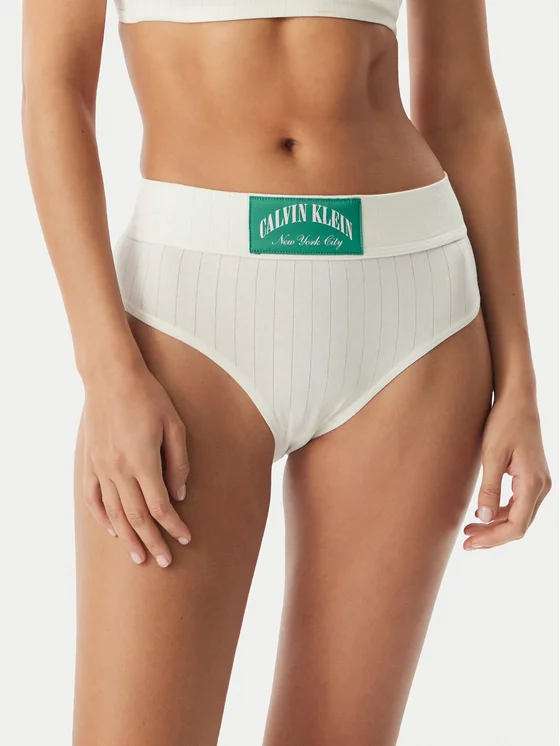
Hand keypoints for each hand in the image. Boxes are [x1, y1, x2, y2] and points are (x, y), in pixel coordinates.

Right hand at [82, 362, 190, 566]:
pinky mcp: (90, 462)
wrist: (111, 376)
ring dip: (127, 537)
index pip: (160, 506)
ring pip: (114, 513)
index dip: (174, 526)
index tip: (186, 539)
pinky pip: (93, 497)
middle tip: (165, 562)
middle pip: (137, 517)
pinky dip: (102, 517)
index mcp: (143, 461)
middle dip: (153, 541)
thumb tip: (179, 495)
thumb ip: (178, 463)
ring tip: (138, 556)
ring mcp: (101, 467)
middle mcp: (119, 469)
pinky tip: (111, 530)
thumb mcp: (174, 425)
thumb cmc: (148, 397)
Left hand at [464, 393, 551, 549]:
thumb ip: (489, 488)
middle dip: (493, 536)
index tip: (471, 543)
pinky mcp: (531, 476)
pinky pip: (518, 503)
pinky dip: (500, 512)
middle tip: (466, 542)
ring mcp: (538, 481)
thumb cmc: (504, 422)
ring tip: (469, 531)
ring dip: (495, 526)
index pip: (516, 525)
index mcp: (533, 483)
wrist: (518, 399)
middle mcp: (541, 486)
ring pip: (519, 515)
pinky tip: (482, 514)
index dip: (493, 538)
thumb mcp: (492, 455)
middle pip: (519, 524)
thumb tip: (483, 518)